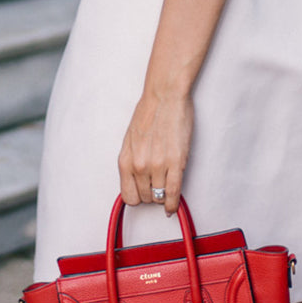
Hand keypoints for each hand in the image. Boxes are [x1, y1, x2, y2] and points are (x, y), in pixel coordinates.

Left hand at [118, 89, 193, 215]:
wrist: (165, 96)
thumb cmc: (149, 113)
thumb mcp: (131, 140)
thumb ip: (132, 161)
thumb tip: (136, 179)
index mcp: (125, 160)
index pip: (128, 196)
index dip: (137, 197)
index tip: (144, 194)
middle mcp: (139, 166)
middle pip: (144, 198)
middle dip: (151, 194)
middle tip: (157, 186)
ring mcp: (157, 166)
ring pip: (158, 197)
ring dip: (162, 196)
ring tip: (166, 188)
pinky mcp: (176, 162)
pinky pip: (172, 192)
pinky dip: (172, 203)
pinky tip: (172, 206)